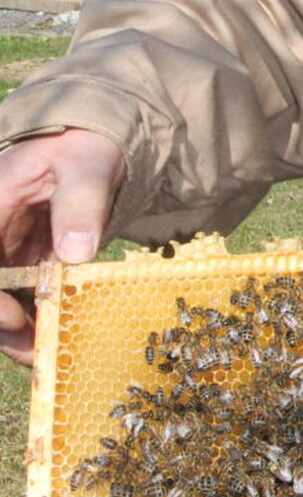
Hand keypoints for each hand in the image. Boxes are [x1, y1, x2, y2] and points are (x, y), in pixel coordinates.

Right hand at [0, 128, 124, 365]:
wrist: (98, 144)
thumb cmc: (87, 146)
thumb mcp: (87, 166)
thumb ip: (81, 204)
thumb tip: (76, 251)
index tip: (12, 317)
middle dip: (2, 324)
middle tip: (33, 351)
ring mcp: (7, 248)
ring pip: (1, 297)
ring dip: (17, 328)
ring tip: (45, 352)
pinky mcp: (28, 260)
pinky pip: (24, 295)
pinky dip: (36, 317)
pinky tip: (56, 335)